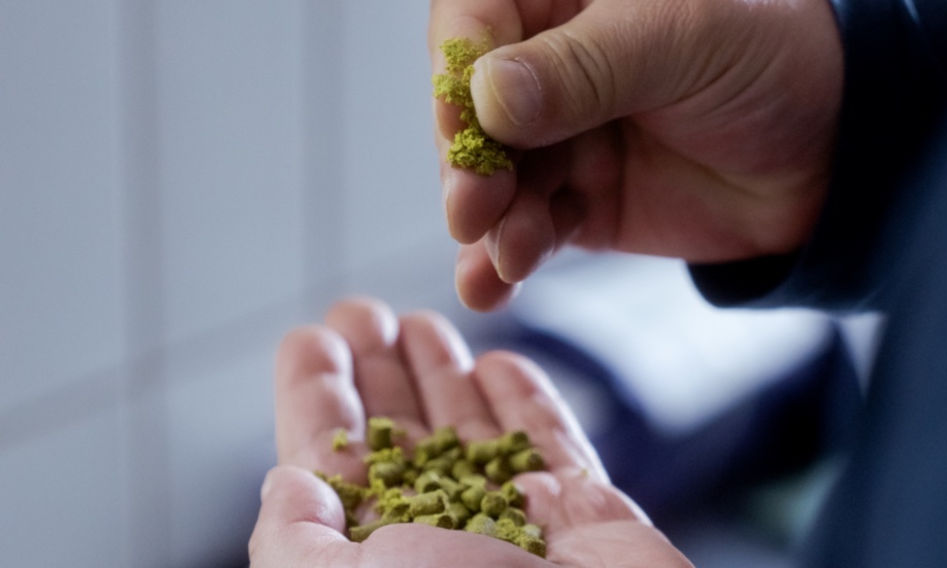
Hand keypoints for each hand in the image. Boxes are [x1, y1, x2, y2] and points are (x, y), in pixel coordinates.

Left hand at [249, 297, 691, 566]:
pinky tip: (499, 363)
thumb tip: (286, 486)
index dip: (315, 395)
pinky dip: (522, 398)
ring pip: (466, 430)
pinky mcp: (576, 509)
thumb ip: (295, 539)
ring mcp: (510, 522)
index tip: (310, 339)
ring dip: (441, 372)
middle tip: (362, 312)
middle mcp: (437, 536)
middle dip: (376, 369)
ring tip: (420, 320)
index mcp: (372, 554)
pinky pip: (544, 440)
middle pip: (397, 434)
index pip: (331, 459)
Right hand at [430, 0, 842, 309]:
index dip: (458, 74)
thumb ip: (585, 67)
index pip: (477, 19)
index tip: (463, 127)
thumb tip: (486, 97)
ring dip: (489, 220)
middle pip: (471, 110)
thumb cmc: (774, 58)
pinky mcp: (578, 203)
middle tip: (473, 205)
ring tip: (502, 252)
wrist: (841, 153)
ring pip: (495, 179)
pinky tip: (490, 283)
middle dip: (468, 162)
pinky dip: (504, 259)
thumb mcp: (685, 39)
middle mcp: (551, 66)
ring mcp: (561, 139)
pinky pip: (527, 229)